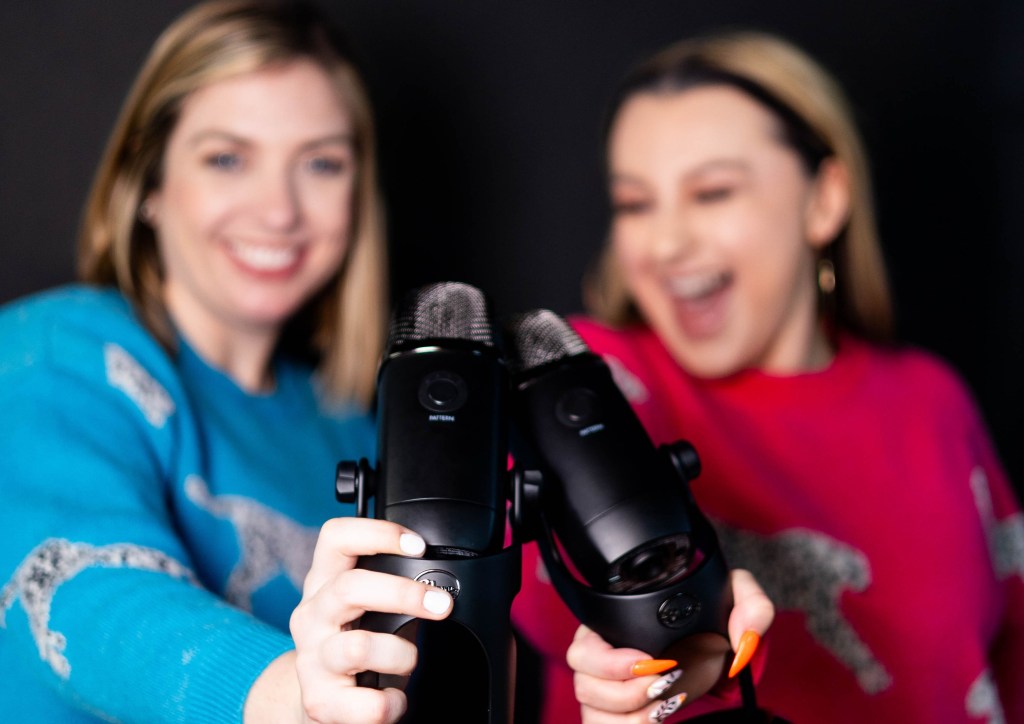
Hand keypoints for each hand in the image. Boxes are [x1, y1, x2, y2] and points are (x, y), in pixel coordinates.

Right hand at [264, 518, 452, 723]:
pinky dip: (392, 702)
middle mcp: (311, 616)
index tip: (418, 546)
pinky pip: (367, 703)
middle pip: (349, 588)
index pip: (335, 537)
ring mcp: (311, 659)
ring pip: (358, 647)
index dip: (377, 533)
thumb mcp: (364, 607)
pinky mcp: (319, 702)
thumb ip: (392, 586)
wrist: (321, 703)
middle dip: (404, 594)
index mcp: (324, 583)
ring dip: (402, 655)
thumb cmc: (355, 646)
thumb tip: (446, 581)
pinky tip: (396, 699)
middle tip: (442, 605)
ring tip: (410, 661)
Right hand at [568, 568, 773, 722]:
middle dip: (622, 691)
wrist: (718, 655)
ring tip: (666, 707)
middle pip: (582, 682)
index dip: (607, 660)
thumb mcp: (734, 602)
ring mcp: (605, 693)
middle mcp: (601, 660)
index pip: (583, 646)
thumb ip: (751, 606)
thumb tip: (743, 640)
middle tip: (664, 685)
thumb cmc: (713, 625)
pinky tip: (658, 719)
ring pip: (591, 711)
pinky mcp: (616, 716)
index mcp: (611, 626)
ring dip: (629, 714)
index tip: (648, 662)